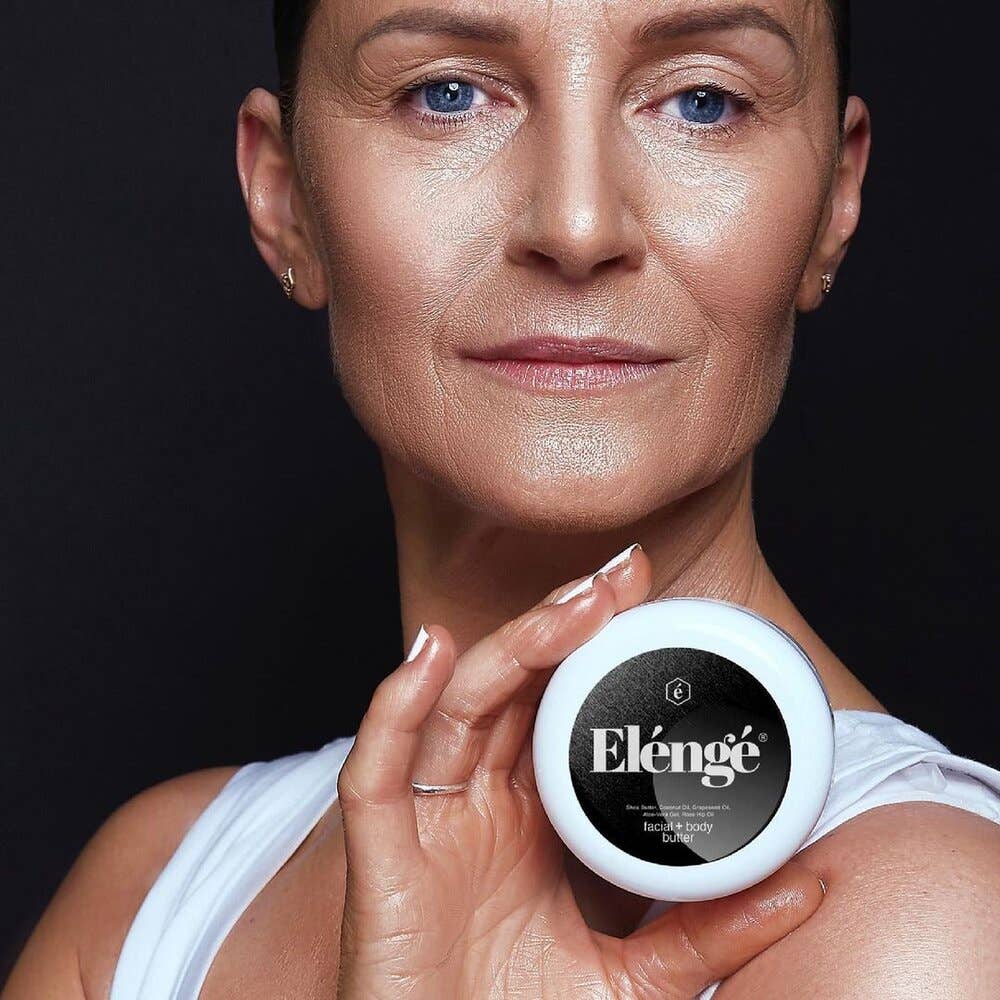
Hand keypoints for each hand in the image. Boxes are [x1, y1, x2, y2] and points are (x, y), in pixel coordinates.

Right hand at [335, 545, 825, 998]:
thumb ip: (710, 929)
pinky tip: (428, 653)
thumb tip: (809, 884)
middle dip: (562, 623)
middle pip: (512, 688)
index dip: (593, 649)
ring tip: (573, 606)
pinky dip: (395, 705)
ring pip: (458, 707)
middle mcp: (477, 803)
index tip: (648, 597)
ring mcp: (428, 822)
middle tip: (623, 576)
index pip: (556, 708)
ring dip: (512, 648)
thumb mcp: (635, 978)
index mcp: (528, 817)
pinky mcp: (381, 856)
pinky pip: (376, 768)